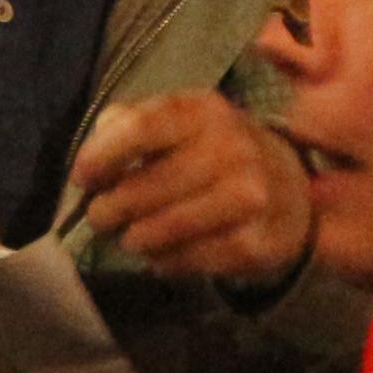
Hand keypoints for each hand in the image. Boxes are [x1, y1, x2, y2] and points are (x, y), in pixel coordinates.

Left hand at [66, 91, 312, 286]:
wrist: (291, 189)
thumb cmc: (217, 152)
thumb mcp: (181, 124)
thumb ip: (132, 125)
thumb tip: (93, 149)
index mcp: (204, 111)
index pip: (140, 128)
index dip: (101, 156)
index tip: (82, 179)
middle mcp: (232, 148)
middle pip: (148, 186)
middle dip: (111, 208)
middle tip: (100, 219)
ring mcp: (250, 196)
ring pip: (167, 227)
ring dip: (136, 238)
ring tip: (129, 238)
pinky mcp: (255, 242)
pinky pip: (190, 259)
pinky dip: (165, 261)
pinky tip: (160, 256)